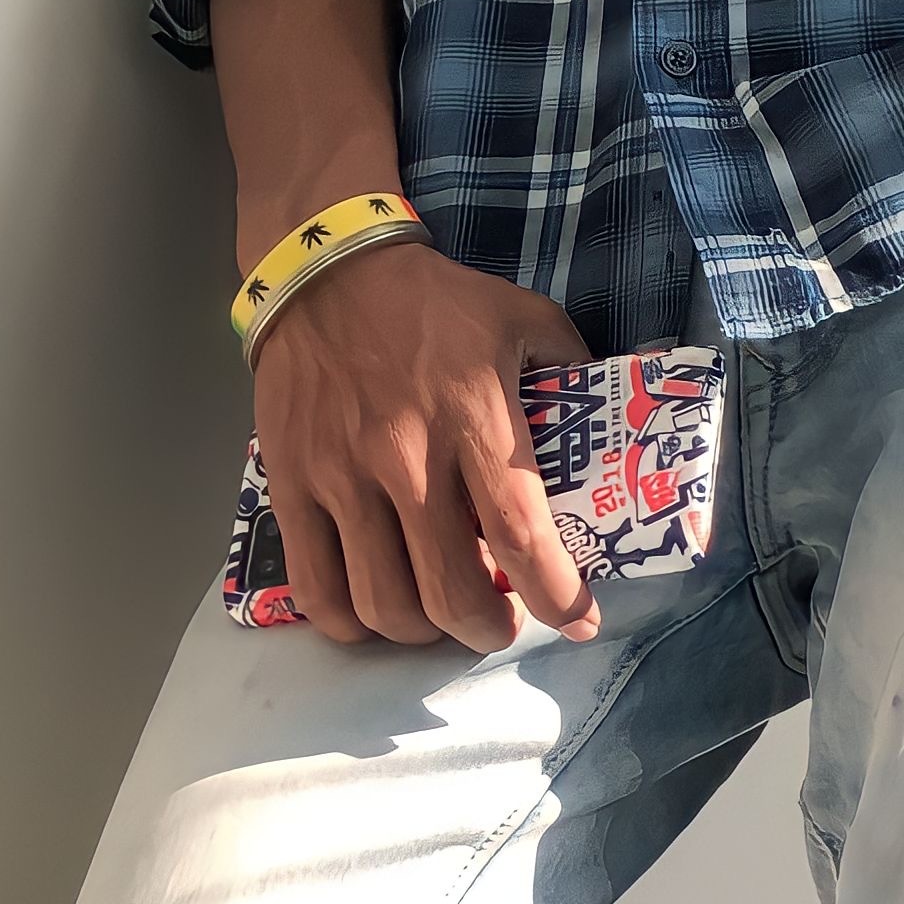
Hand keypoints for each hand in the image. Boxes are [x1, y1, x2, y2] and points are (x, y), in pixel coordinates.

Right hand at [247, 232, 597, 653]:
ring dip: (424, 633)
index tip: (580, 620)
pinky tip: (378, 612)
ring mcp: (342, 475)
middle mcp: (407, 454)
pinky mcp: (291, 485)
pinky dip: (351, 623)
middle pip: (449, 588)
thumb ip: (569, 367)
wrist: (327, 271)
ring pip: (383, 602)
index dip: (556, 595)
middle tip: (503, 625)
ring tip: (442, 616)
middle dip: (488, 630)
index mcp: (474, 413)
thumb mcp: (522, 315)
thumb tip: (613, 420)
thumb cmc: (434, 301)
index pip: (520, 531)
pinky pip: (317, 587)